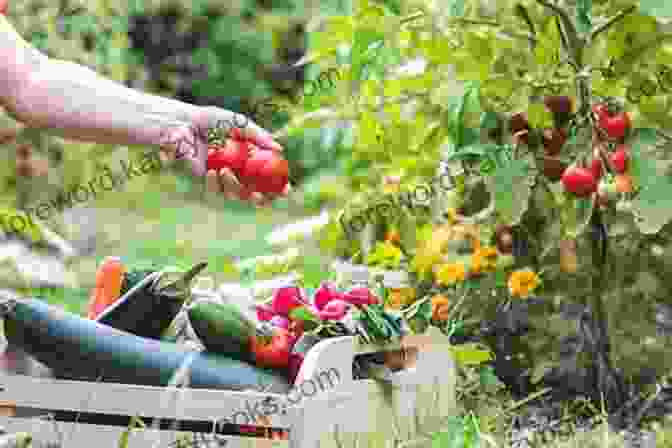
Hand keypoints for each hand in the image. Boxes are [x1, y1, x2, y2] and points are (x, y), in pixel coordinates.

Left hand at [158, 107, 289, 206]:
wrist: (185, 124)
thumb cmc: (212, 121)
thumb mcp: (239, 123)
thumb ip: (258, 135)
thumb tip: (279, 148)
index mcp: (249, 158)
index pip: (269, 177)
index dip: (279, 187)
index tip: (286, 189)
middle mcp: (238, 170)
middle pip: (255, 193)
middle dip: (260, 200)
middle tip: (259, 196)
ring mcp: (223, 177)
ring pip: (234, 194)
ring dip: (233, 187)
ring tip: (226, 171)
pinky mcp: (206, 181)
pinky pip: (215, 190)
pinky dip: (216, 184)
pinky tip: (213, 172)